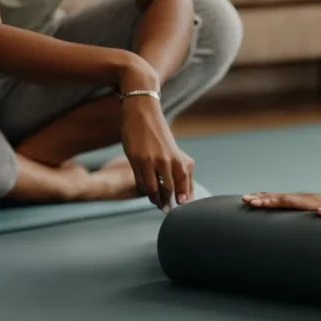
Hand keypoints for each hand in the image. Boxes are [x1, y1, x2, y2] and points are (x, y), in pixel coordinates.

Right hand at [118, 94, 193, 210]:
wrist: (142, 112)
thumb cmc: (158, 132)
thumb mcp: (172, 149)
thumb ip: (175, 167)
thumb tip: (179, 189)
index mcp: (178, 158)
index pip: (183, 186)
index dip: (182, 199)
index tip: (181, 206)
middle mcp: (166, 162)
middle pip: (168, 190)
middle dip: (167, 201)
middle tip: (165, 207)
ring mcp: (151, 162)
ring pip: (153, 189)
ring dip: (155, 198)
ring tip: (156, 202)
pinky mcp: (136, 161)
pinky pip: (141, 182)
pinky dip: (144, 189)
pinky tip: (146, 190)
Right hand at [241, 190, 320, 217]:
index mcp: (310, 202)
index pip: (289, 201)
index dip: (274, 202)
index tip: (260, 203)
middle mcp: (302, 197)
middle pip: (279, 197)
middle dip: (262, 199)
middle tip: (246, 200)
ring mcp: (298, 197)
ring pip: (276, 195)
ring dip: (261, 196)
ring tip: (244, 199)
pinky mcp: (297, 200)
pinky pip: (278, 198)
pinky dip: (265, 197)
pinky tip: (254, 199)